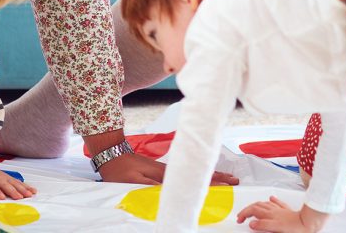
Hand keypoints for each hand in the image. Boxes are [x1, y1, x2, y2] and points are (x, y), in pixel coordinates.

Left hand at [0, 169, 36, 199]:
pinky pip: (19, 183)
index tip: (2, 197)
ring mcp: (5, 178)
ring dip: (23, 189)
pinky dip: (27, 186)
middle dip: (13, 191)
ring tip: (30, 195)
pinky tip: (34, 191)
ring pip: (15, 184)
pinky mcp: (10, 179)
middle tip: (20, 197)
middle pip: (6, 185)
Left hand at [97, 152, 238, 185]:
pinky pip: (184, 173)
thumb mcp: (133, 179)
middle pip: (197, 174)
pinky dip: (196, 174)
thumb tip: (168, 191)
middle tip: (234, 181)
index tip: (227, 184)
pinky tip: (200, 177)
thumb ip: (150, 185)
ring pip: (192, 173)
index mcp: (164, 174)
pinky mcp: (161, 170)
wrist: (110, 153)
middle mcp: (169, 171)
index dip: (210, 182)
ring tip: (225, 178)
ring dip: (209, 175)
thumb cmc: (120, 169)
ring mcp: (166, 170)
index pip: (192, 179)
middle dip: (216, 177)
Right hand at [237, 196, 327, 231]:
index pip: (252, 211)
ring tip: (251, 208)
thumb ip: (263, 225)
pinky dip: (272, 201)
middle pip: (257, 206)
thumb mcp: (276, 228)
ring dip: (256, 205)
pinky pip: (278, 203)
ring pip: (265, 204)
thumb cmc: (295, 228)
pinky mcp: (287, 211)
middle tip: (242, 215)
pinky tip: (271, 199)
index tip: (239, 219)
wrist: (309, 224)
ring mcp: (281, 210)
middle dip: (247, 209)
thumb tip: (252, 223)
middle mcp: (274, 210)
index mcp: (270, 215)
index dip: (244, 214)